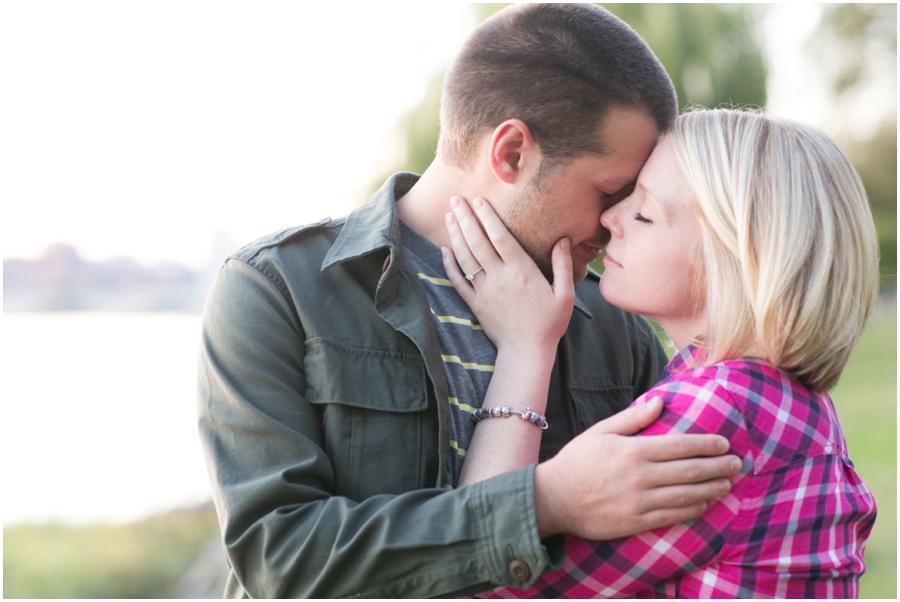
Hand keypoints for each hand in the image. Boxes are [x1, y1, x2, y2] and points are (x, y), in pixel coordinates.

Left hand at [441, 196, 574, 354]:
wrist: (526, 353)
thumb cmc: (549, 324)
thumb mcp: (565, 294)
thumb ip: (563, 265)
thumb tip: (564, 239)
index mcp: (522, 272)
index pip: (500, 237)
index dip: (488, 217)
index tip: (479, 200)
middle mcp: (500, 278)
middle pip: (478, 242)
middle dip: (466, 218)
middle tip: (456, 199)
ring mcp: (484, 290)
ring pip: (466, 257)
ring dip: (455, 235)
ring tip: (449, 216)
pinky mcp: (475, 303)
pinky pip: (458, 280)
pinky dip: (449, 264)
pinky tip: (444, 249)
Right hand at [533, 398, 741, 539]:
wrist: (554, 498)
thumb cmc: (577, 461)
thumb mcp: (601, 431)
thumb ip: (633, 417)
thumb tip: (660, 400)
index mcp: (633, 451)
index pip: (681, 446)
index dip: (706, 444)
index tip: (724, 443)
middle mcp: (641, 477)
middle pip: (691, 471)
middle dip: (719, 466)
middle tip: (738, 464)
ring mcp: (640, 502)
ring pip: (687, 495)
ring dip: (713, 489)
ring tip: (728, 483)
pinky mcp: (637, 522)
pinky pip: (673, 516)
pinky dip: (694, 508)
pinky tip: (706, 503)